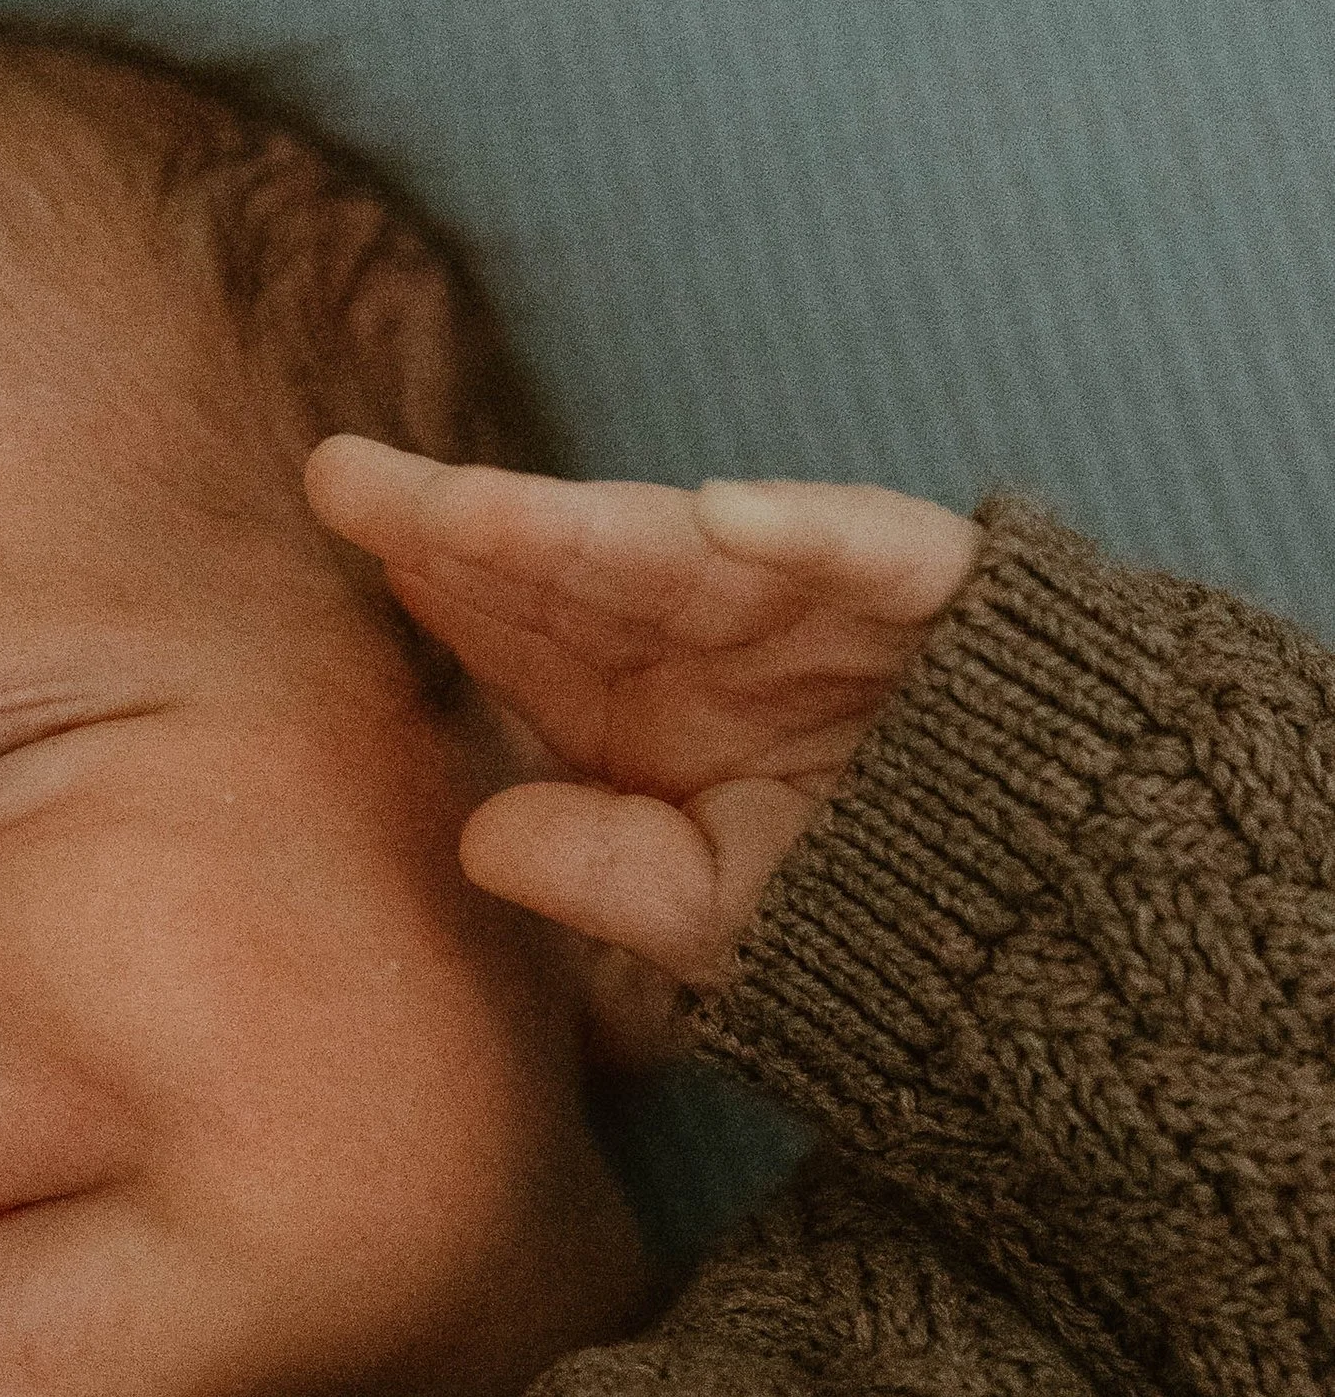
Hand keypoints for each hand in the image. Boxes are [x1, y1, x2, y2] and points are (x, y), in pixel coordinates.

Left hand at [307, 440, 980, 1053]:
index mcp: (645, 695)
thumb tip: (480, 835)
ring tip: (472, 512)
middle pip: (573, 565)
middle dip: (463, 522)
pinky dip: (805, 530)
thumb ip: (610, 877)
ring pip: (684, 549)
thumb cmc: (871, 902)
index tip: (345, 524)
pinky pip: (865, 552)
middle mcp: (714, 632)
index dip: (438, 574)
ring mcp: (815, 604)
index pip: (522, 622)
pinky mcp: (932, 595)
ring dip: (584, 524)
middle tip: (341, 475)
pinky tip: (722, 516)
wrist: (1054, 901)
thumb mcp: (724, 920)